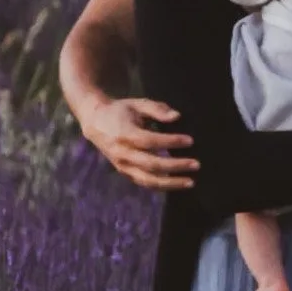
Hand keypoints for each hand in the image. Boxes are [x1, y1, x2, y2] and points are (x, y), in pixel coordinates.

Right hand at [79, 96, 196, 190]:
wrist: (95, 123)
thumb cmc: (120, 111)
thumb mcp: (137, 104)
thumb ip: (157, 109)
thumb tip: (177, 117)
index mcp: (124, 134)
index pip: (150, 141)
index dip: (170, 142)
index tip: (190, 141)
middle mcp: (122, 153)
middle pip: (151, 164)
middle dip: (175, 165)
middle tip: (196, 164)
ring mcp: (123, 166)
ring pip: (148, 180)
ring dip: (171, 183)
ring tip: (190, 182)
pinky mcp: (125, 173)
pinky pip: (145, 183)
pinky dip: (162, 186)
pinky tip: (178, 184)